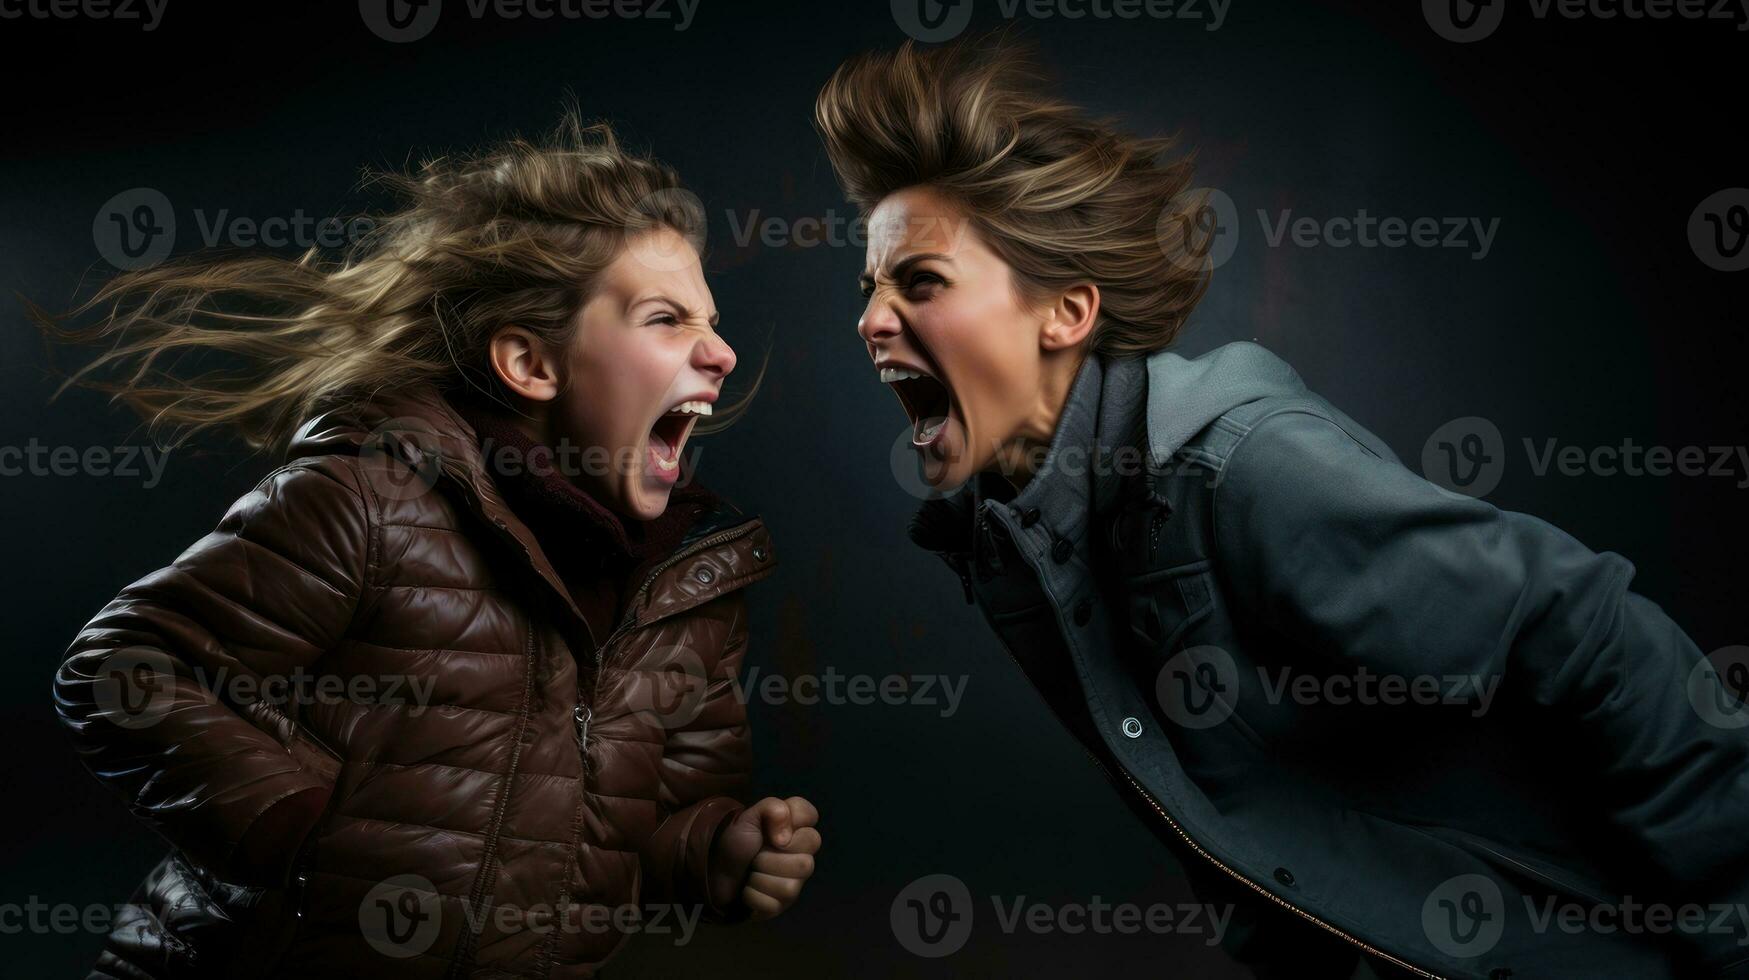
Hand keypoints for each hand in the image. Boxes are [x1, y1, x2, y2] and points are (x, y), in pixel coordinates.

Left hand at [715, 795, 819, 919]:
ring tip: (751, 871)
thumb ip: (772, 808)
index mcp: (798, 830)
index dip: (790, 823)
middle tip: (757, 855)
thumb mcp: (750, 816)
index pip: (811, 817)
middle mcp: (804, 857)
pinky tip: (748, 887)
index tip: (772, 832)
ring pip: (789, 887)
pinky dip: (752, 894)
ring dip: (759, 878)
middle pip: (806, 864)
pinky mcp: (781, 906)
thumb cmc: (738, 841)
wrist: (715, 869)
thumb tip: (785, 837)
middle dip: (770, 859)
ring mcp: (795, 884)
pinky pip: (772, 903)